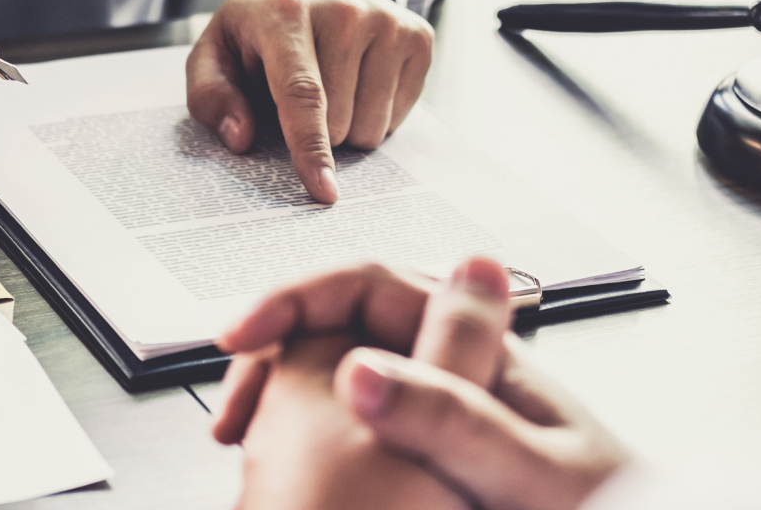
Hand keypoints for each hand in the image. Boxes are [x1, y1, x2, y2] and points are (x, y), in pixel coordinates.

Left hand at [186, 0, 434, 203]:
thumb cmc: (259, 25)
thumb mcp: (214, 52)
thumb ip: (211, 96)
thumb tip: (240, 139)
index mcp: (286, 13)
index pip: (302, 94)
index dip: (311, 149)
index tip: (323, 192)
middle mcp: (345, 11)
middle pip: (339, 122)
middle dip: (317, 132)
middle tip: (298, 97)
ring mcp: (387, 22)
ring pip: (372, 127)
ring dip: (347, 127)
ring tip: (330, 85)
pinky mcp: (417, 35)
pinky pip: (399, 117)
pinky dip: (376, 114)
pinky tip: (358, 80)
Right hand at [212, 256, 628, 509]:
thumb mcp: (529, 476)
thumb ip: (453, 420)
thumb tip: (361, 368)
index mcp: (485, 355)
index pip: (374, 286)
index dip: (300, 298)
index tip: (245, 333)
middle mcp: (459, 376)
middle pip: (344, 329)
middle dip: (276, 354)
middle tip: (231, 409)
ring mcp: (441, 419)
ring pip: (338, 384)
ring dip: (282, 401)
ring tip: (245, 442)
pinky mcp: (427, 467)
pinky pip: (350, 435)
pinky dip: (304, 444)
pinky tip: (287, 475)